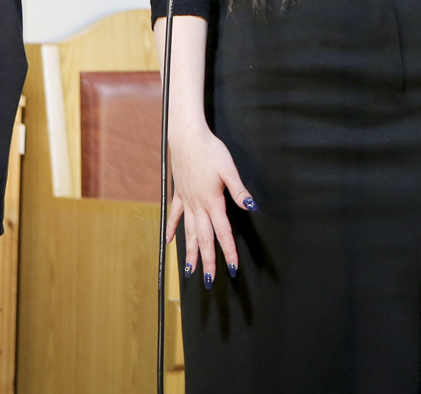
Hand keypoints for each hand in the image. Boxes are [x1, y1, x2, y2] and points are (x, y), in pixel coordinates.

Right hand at [166, 113, 254, 287]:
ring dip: (190, 252)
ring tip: (189, 270)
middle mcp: (198, 206)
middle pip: (203, 239)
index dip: (228, 251)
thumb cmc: (211, 151)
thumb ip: (238, 190)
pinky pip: (175, 216)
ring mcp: (186, 201)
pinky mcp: (179, 193)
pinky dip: (172, 229)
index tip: (232, 269)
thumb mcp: (229, 169)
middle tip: (209, 281)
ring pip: (188, 232)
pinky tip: (169, 241)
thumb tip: (251, 206)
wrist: (186, 138)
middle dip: (207, 261)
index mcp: (213, 202)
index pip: (223, 232)